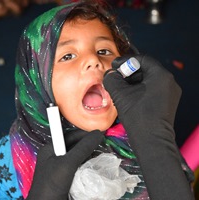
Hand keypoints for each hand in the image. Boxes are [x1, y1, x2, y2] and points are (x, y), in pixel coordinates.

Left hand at [26, 130, 103, 199]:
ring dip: (91, 159)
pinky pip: (80, 171)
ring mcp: (61, 170)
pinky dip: (89, 170)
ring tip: (103, 160)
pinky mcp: (67, 181)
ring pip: (80, 159)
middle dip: (90, 147)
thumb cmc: (52, 183)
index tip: (101, 134)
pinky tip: (97, 171)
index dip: (84, 134)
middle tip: (104, 147)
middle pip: (76, 147)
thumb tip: (98, 133)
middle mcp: (55, 157)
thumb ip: (82, 148)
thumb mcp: (67, 163)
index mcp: (50, 149)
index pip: (70, 135)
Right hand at [103, 55, 193, 199]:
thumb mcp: (120, 95)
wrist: (151, 140)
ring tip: (119, 88)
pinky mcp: (167, 103)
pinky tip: (127, 97)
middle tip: (115, 78)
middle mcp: (169, 82)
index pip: (142, 59)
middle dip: (128, 72)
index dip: (126, 61)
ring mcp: (169, 93)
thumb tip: (109, 74)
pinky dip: (139, 90)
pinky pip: (151, 90)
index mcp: (161, 76)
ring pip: (148, 80)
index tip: (114, 67)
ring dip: (132, 82)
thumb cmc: (138, 116)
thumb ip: (112, 79)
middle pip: (146, 69)